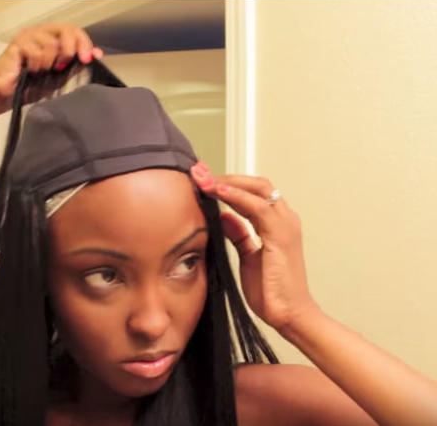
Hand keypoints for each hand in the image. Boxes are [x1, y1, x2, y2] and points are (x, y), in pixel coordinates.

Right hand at [0, 23, 103, 109]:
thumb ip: (75, 64)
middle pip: (66, 29)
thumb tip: (95, 54)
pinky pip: (37, 52)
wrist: (7, 97)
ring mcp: (28, 36)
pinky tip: (30, 71)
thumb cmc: (29, 86)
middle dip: (70, 50)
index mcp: (52, 37)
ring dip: (49, 63)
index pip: (74, 30)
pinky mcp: (18, 43)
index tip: (89, 58)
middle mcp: (41, 33)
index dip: (84, 43)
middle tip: (62, 66)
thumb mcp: (60, 77)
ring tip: (40, 72)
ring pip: (52, 44)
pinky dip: (36, 66)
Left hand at [190, 162, 319, 332]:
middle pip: (257, 184)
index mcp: (277, 224)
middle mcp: (285, 220)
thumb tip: (223, 216)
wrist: (289, 315)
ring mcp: (286, 226)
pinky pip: (258, 208)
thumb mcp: (248, 256)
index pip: (252, 193)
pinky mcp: (281, 236)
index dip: (228, 184)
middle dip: (227, 176)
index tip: (202, 180)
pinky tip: (219, 193)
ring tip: (204, 180)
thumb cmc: (271, 290)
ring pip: (258, 189)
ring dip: (228, 182)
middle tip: (200, 174)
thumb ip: (239, 234)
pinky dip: (238, 197)